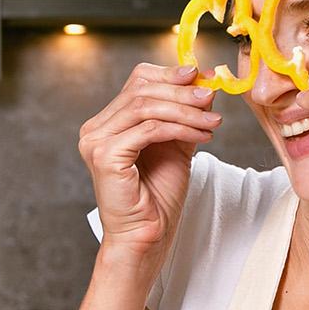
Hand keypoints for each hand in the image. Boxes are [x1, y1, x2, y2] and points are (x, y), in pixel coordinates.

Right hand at [78, 63, 221, 260]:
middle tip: (212, 97)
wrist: (147, 235)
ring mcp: (96, 142)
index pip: (136, 81)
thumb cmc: (157, 196)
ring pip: (146, 107)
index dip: (169, 74)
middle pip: (141, 90)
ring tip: (213, 121)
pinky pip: (148, 130)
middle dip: (182, 91)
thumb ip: (184, 113)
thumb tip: (204, 81)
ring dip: (186, 111)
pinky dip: (180, 128)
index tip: (201, 77)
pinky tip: (202, 135)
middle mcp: (95, 129)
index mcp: (107, 123)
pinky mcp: (105, 156)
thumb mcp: (176, 144)